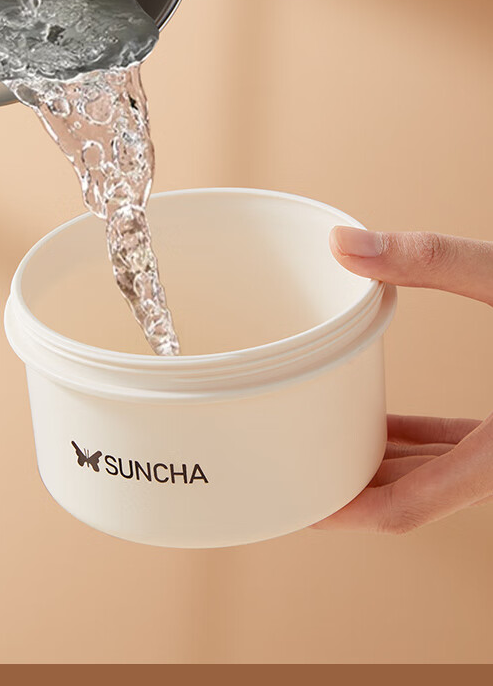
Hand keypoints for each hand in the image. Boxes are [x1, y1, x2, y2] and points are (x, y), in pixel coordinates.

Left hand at [316, 227, 492, 531]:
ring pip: (440, 478)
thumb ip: (433, 261)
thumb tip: (345, 245)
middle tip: (292, 472)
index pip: (407, 509)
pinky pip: (464, 453)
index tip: (298, 506)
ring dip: (385, 465)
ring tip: (320, 444)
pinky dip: (424, 445)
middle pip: (416, 498)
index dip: (346, 512)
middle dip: (354, 489)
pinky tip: (387, 423)